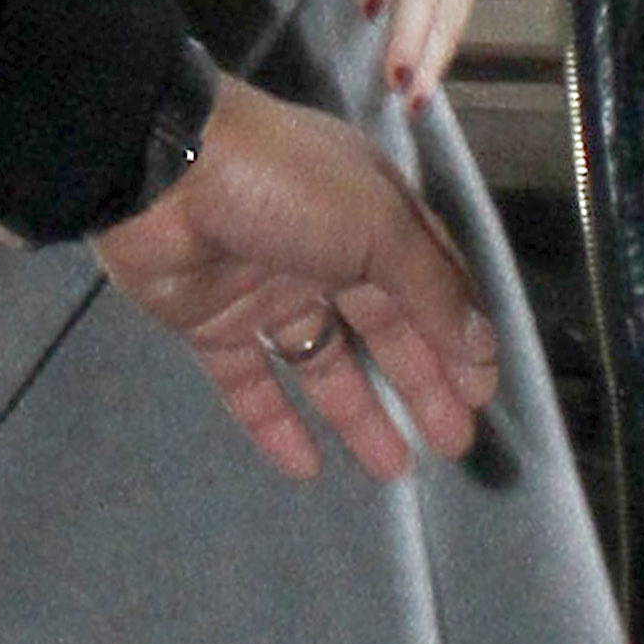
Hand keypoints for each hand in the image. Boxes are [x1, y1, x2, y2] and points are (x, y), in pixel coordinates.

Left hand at [94, 73, 497, 484]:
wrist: (160, 173)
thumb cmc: (284, 186)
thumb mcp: (378, 224)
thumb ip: (430, 288)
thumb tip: (479, 344)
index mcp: (369, 210)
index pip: (429, 277)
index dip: (458, 333)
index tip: (483, 392)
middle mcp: (324, 248)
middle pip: (384, 326)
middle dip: (421, 383)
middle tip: (453, 444)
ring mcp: (266, 288)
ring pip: (323, 362)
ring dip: (359, 414)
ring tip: (395, 470)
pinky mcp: (213, 322)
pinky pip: (250, 382)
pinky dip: (275, 424)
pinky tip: (307, 468)